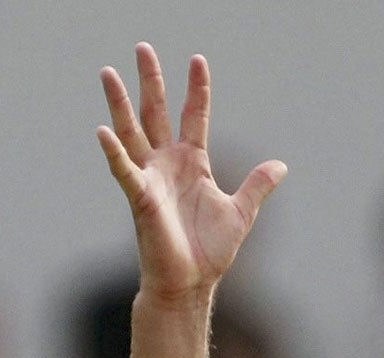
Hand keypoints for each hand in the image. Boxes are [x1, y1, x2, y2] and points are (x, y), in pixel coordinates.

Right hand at [97, 45, 286, 301]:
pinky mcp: (140, 198)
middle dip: (150, 80)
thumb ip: (258, 185)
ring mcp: (151, 178)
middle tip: (142, 47)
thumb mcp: (242, 212)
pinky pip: (124, 170)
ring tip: (108, 73)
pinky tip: (102, 130)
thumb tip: (281, 166)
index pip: (194, 115)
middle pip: (155, 112)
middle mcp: (168, 164)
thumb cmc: (210, 252)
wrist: (191, 283)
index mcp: (193, 163)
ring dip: (119, 102)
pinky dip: (113, 152)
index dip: (197, 88)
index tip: (197, 59)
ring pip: (132, 131)